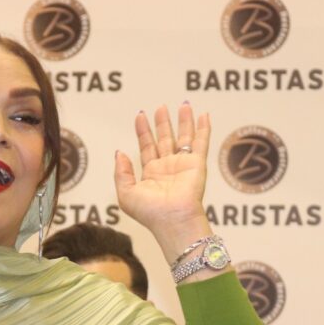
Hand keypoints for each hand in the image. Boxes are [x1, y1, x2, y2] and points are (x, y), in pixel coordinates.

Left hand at [114, 104, 211, 251]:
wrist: (171, 220)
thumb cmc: (149, 212)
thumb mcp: (125, 193)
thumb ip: (121, 172)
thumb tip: (119, 152)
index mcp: (151, 173)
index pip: (147, 146)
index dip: (143, 131)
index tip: (140, 115)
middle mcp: (167, 167)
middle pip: (165, 139)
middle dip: (163, 123)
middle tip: (161, 107)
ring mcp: (183, 165)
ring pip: (184, 138)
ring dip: (184, 121)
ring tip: (184, 104)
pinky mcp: (197, 164)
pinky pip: (201, 143)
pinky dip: (203, 129)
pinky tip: (204, 115)